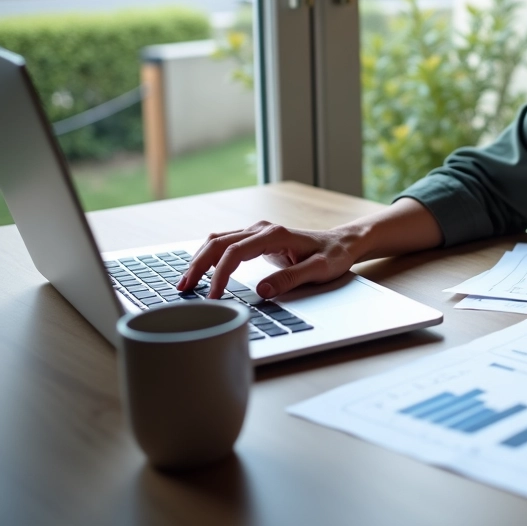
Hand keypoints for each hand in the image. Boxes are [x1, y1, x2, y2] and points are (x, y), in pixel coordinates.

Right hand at [178, 221, 361, 300]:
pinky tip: (201, 273)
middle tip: (184, 289)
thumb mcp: (319, 270)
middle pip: (218, 242)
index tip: (214, 296)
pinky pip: (225, 244)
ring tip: (186, 283)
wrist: (342, 242)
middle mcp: (262, 229)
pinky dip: (209, 257)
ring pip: (218, 241)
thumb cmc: (333, 255)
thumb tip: (262, 290)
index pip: (235, 252)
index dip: (220, 274)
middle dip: (198, 265)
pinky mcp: (255, 239)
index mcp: (275, 235)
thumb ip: (292, 279)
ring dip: (199, 260)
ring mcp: (257, 232)